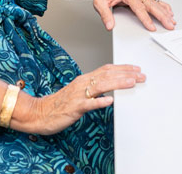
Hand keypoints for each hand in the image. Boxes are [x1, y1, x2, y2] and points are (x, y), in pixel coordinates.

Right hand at [23, 64, 145, 134]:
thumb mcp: (79, 93)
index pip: (106, 69)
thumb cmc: (60, 104)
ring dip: (118, 83)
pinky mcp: (74, 108)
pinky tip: (110, 101)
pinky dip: (100, 102)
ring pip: (100, 86)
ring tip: (131, 82)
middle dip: (126, 74)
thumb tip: (110, 90)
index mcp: (84, 79)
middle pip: (107, 75)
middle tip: (141, 75)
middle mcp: (82, 84)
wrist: (40, 112)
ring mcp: (78, 95)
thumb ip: (93, 89)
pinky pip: (88, 104)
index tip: (136, 69)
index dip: (122, 68)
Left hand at [93, 0, 174, 31]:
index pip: (138, 8)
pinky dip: (162, 6)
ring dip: (164, 12)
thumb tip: (110, 25)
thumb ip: (105, 15)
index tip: (152, 27)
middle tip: (169, 25)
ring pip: (154, 3)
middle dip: (161, 16)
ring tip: (172, 20)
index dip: (146, 18)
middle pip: (151, 5)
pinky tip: (168, 11)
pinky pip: (153, 0)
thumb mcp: (99, 4)